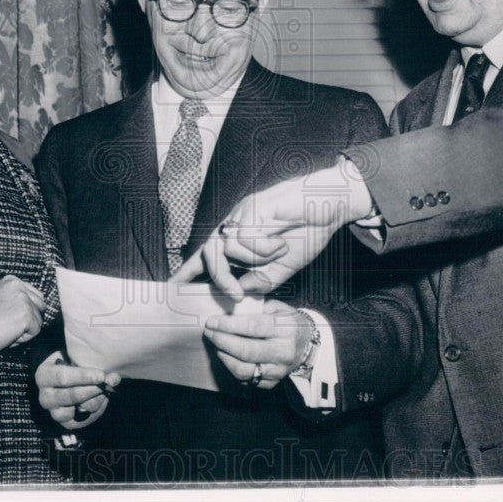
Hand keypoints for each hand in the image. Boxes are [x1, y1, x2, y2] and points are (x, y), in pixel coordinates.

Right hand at [0, 275, 46, 355]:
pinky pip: (35, 332)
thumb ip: (17, 299)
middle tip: (7, 325)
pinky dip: (23, 338)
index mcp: (13, 281)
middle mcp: (20, 287)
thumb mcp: (1, 301)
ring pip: (38, 321)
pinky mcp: (27, 315)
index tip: (9, 317)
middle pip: (40, 307)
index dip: (26, 311)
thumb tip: (39, 309)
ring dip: (24, 330)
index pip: (36, 296)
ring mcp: (24, 300)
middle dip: (28, 320)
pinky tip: (7, 335)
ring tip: (5, 329)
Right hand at [35, 351, 120, 429]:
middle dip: (95, 389)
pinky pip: (85, 420)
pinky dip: (98, 410)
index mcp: (44, 376)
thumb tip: (113, 377)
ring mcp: (54, 412)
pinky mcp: (65, 423)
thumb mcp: (73, 357)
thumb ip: (88, 363)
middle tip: (110, 382)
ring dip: (99, 398)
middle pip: (73, 396)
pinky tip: (102, 398)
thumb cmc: (69, 363)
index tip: (101, 374)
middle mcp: (45, 397)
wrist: (61, 378)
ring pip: (81, 409)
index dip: (84, 376)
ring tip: (107, 388)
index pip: (63, 377)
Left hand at [173, 159, 372, 297]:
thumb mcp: (282, 267)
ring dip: (254, 259)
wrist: (329, 205)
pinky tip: (282, 241)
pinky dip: (265, 247)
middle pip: (209, 253)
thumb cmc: (307, 231)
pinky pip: (244, 238)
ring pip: (226, 248)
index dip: (190, 270)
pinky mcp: (251, 206)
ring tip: (278, 252)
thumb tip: (240, 293)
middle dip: (220, 279)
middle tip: (236, 295)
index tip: (173, 286)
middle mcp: (236, 223)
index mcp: (241, 237)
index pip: (209, 254)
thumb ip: (260, 280)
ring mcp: (241, 213)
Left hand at [202, 300, 310, 389]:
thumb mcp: (278, 307)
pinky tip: (227, 356)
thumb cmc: (288, 323)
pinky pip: (246, 380)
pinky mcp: (272, 383)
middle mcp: (284, 351)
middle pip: (246, 350)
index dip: (229, 325)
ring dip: (224, 357)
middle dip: (222, 341)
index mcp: (286, 328)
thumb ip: (256, 304)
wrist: (308, 346)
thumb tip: (231, 302)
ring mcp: (278, 370)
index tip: (212, 321)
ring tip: (216, 345)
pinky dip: (232, 368)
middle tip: (209, 332)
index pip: (253, 327)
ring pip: (244, 370)